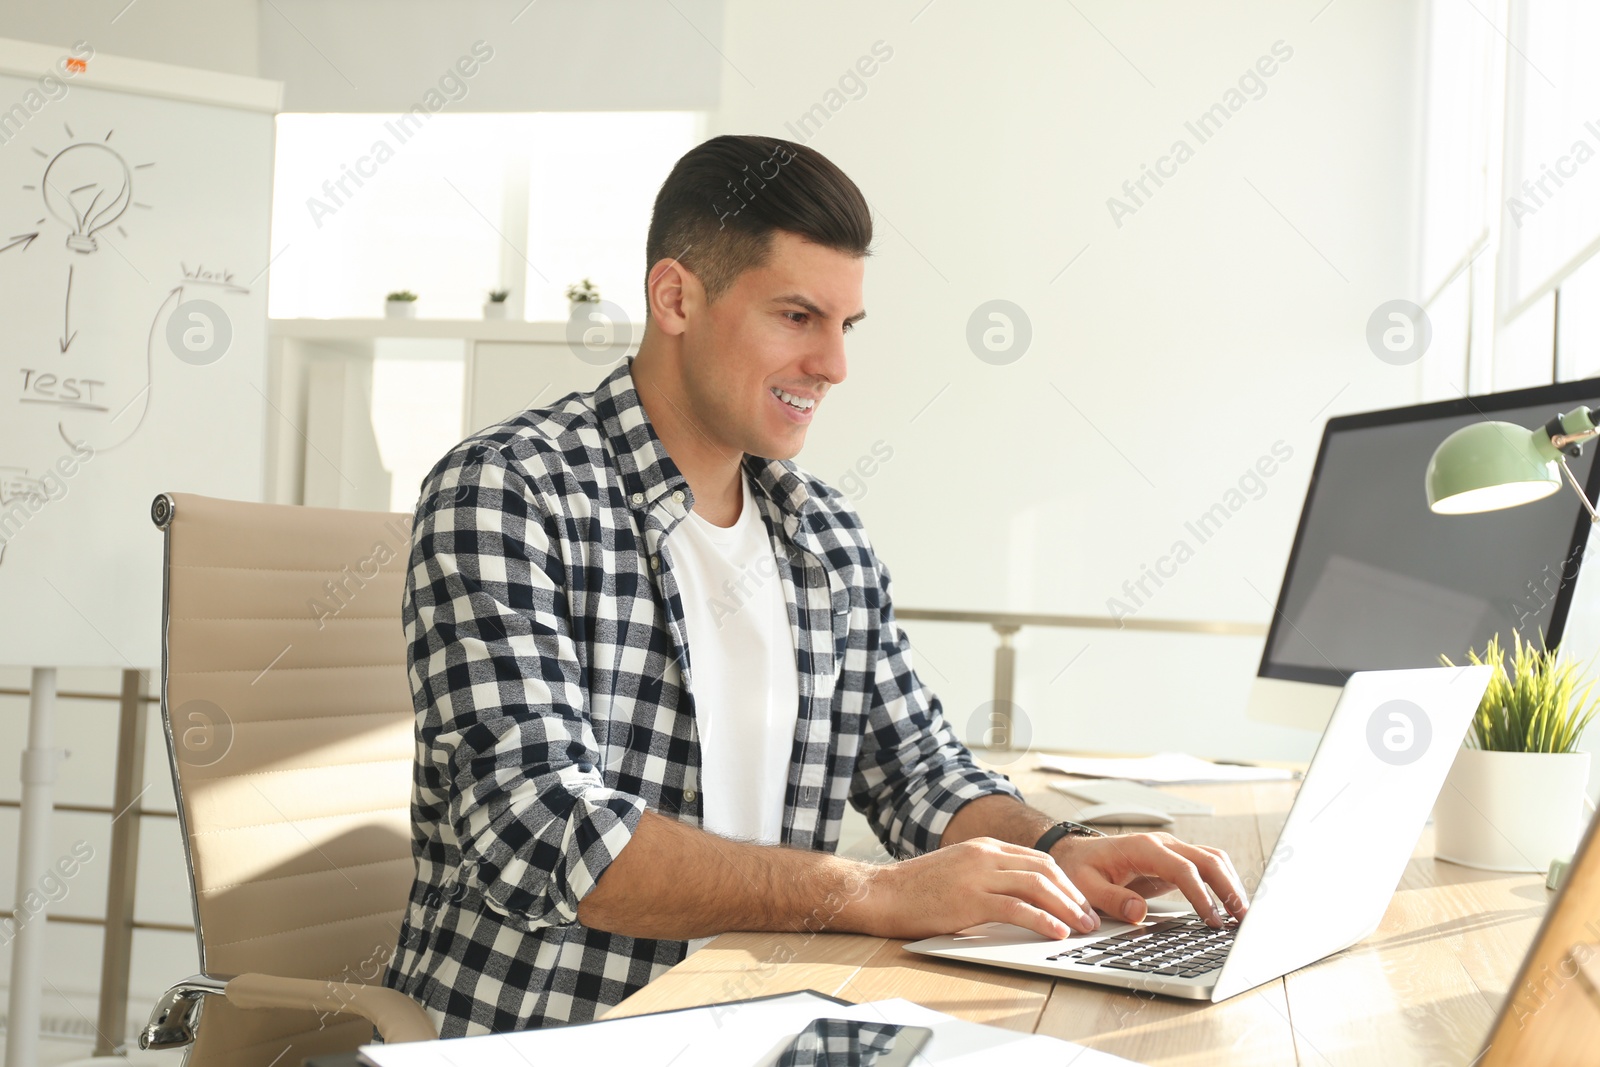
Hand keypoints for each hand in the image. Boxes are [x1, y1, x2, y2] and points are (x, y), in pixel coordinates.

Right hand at [855, 837, 1102, 940]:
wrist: (884, 892)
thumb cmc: (917, 889)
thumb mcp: (959, 871)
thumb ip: (988, 876)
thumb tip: (1021, 898)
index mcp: (985, 848)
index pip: (1039, 860)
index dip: (1066, 882)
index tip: (1080, 902)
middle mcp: (986, 856)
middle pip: (1045, 870)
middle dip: (1073, 895)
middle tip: (1089, 918)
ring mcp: (978, 875)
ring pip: (1037, 886)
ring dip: (1066, 908)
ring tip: (1081, 927)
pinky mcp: (970, 899)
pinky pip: (1016, 908)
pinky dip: (1042, 920)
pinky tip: (1056, 932)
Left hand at [1049, 831, 1249, 927]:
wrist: (1075, 853)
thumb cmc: (1080, 868)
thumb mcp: (1085, 886)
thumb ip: (1111, 899)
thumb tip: (1138, 912)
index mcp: (1142, 848)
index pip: (1183, 868)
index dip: (1201, 895)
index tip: (1212, 920)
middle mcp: (1162, 844)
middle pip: (1207, 859)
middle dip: (1228, 887)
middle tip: (1242, 918)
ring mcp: (1171, 850)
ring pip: (1212, 859)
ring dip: (1230, 883)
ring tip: (1242, 915)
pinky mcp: (1174, 861)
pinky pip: (1206, 866)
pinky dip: (1222, 881)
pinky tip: (1229, 904)